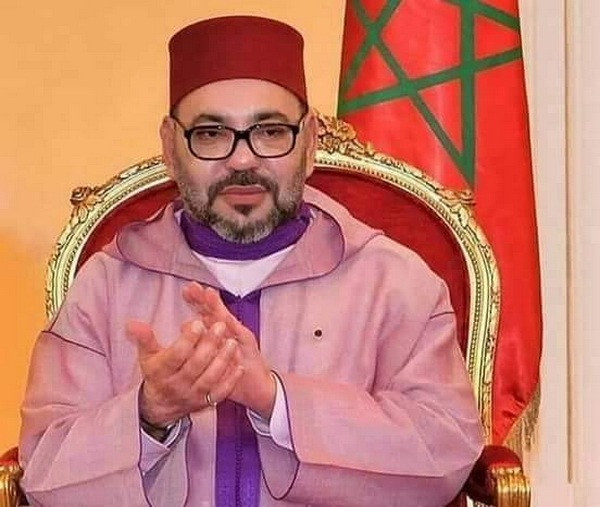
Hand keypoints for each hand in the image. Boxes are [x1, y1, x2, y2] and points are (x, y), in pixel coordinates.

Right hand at [126, 317, 243, 426]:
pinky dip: (231, 380)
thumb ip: (144, 339)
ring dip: (223, 360)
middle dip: (209, 345)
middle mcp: (177, 385)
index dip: (188, 339)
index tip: (198, 322)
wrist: (160, 407)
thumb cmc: (156, 374)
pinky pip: (219, 393)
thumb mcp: (147, 356)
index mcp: (162, 372)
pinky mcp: (205, 403)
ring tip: (232, 342)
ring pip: (210, 378)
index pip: (176, 355)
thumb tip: (132, 323)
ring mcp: (192, 395)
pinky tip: (239, 366)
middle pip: (195, 365)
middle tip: (220, 326)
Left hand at [182, 282, 276, 418]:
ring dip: (216, 306)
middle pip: (214, 311)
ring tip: (208, 293)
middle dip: (203, 298)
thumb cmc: (233, 368)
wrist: (257, 385)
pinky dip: (231, 326)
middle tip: (193, 286)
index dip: (196, 300)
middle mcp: (229, 330)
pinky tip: (224, 317)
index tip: (186, 289)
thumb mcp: (214, 353)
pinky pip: (238, 336)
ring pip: (226, 319)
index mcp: (219, 330)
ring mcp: (239, 336)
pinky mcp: (248, 346)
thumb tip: (183, 324)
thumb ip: (199, 337)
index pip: (206, 311)